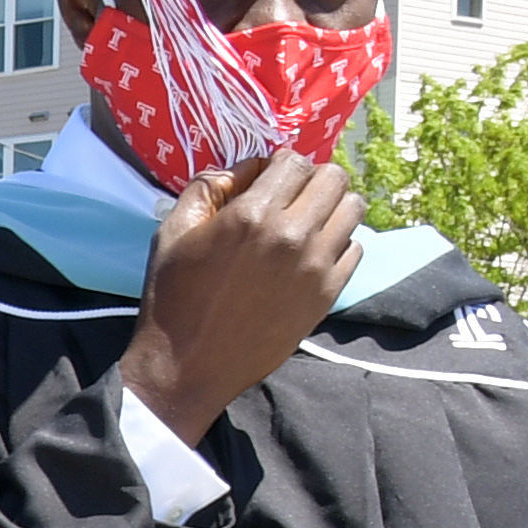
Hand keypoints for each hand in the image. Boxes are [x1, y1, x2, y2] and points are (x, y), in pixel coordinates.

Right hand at [120, 149, 359, 447]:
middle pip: (333, 177)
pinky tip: (312, 255)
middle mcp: (292, 234)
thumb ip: (207, 188)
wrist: (187, 367)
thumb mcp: (172, 233)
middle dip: (312, 180)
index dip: (281, 164)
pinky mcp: (328, 293)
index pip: (295, 160)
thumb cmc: (173, 298)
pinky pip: (355, 247)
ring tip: (308, 224)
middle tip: (292, 199)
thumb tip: (247, 169)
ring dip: (332, 207)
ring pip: (353, 207)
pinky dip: (338, 243)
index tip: (268, 180)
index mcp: (251, 215)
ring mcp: (316, 265)